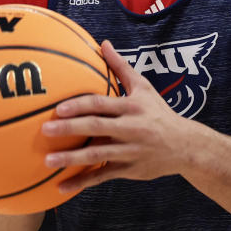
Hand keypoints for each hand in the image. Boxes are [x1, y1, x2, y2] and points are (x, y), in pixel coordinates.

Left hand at [40, 40, 199, 192]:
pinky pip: (102, 176)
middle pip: (97, 128)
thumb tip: (103, 43)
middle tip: (45, 130)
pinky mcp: (128, 170)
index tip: (59, 108)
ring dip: (72, 159)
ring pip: (97, 155)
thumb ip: (121, 67)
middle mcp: (130, 129)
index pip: (102, 104)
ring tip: (47, 161)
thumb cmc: (159, 113)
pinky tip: (62, 187)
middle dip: (70, 129)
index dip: (80, 105)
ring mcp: (129, 151)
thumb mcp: (143, 88)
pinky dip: (82, 182)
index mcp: (131, 107)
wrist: (185, 146)